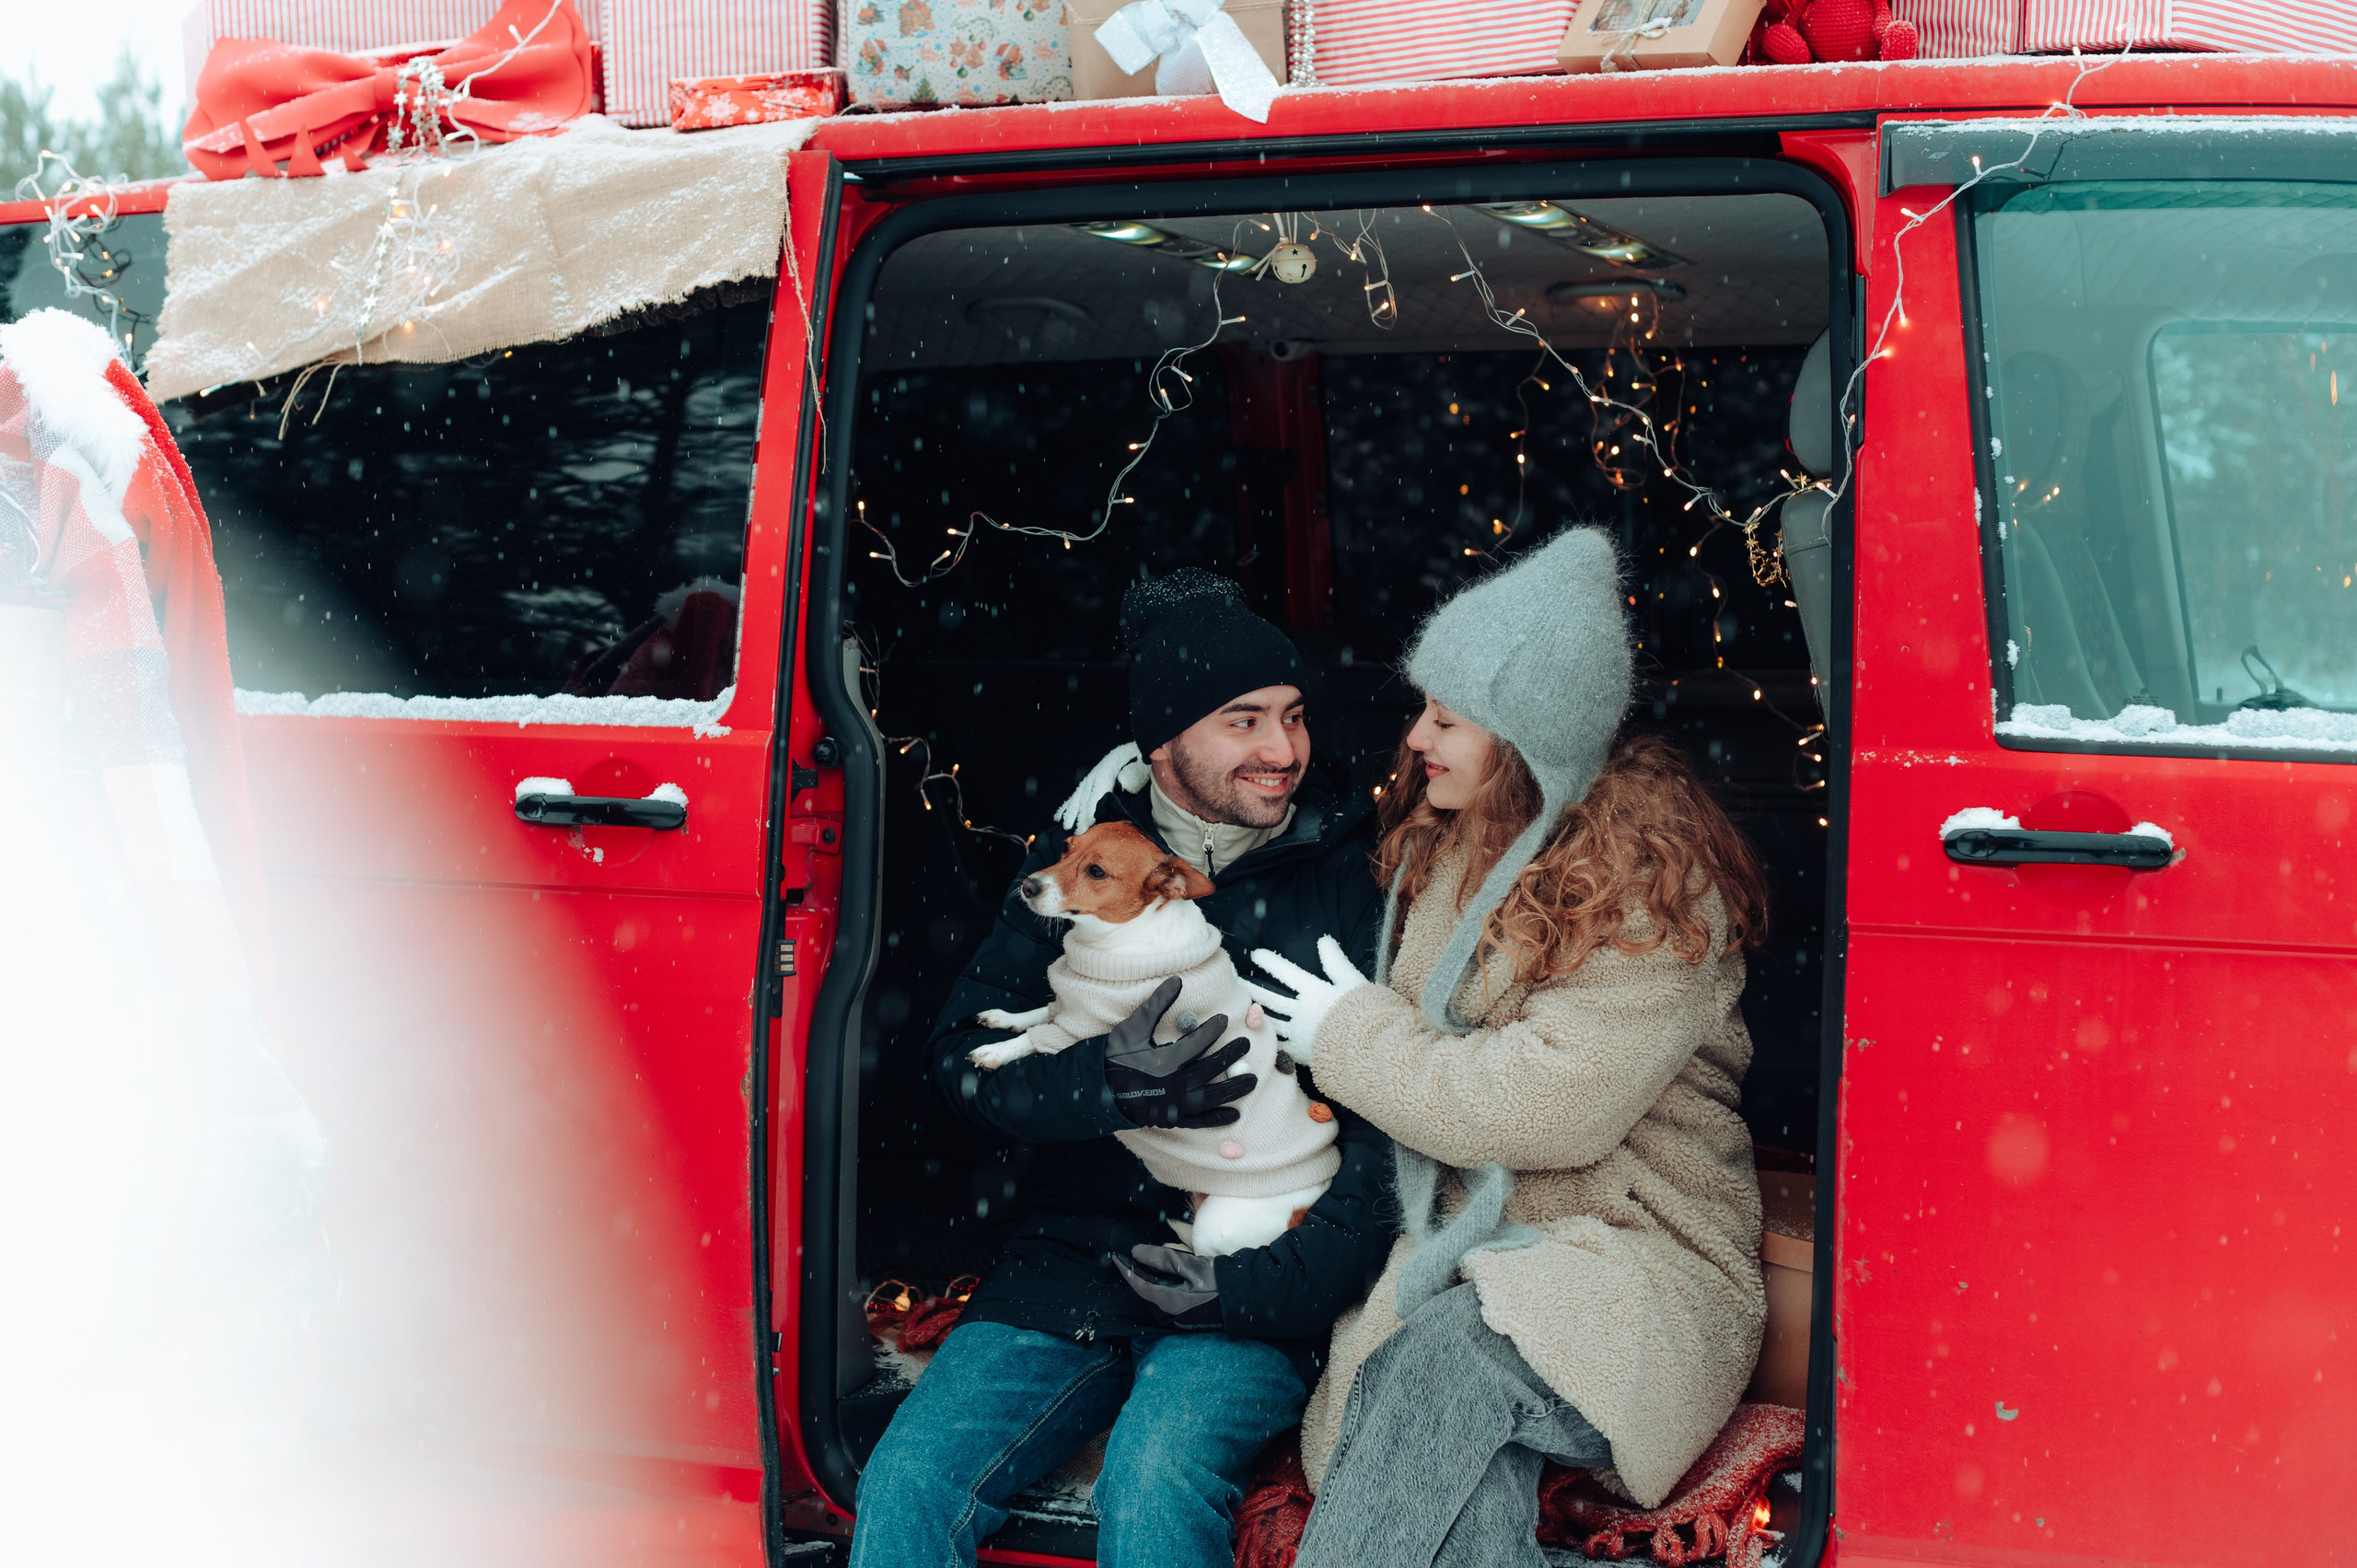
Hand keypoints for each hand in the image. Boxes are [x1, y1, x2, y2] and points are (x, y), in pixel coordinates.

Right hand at [1100, 976, 1256, 1129]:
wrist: (1097, 1090)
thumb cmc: (1115, 1055)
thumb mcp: (1133, 1027)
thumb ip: (1156, 1005)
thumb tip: (1178, 980)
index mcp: (1164, 1061)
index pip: (1198, 1043)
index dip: (1214, 1029)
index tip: (1225, 1019)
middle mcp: (1173, 1085)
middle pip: (1211, 1069)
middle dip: (1231, 1056)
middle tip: (1246, 1045)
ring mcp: (1174, 1105)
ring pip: (1212, 1097)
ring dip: (1234, 1089)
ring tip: (1253, 1079)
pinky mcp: (1172, 1119)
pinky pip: (1200, 1121)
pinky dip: (1218, 1118)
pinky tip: (1236, 1113)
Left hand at [1112, 1242, 1220, 1328]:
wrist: (1245, 1297)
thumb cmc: (1219, 1281)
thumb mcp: (1189, 1265)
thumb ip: (1161, 1258)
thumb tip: (1136, 1252)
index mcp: (1168, 1302)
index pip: (1139, 1285)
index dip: (1126, 1270)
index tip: (1116, 1257)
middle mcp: (1171, 1313)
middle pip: (1147, 1290)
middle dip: (1138, 1273)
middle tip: (1132, 1256)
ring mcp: (1179, 1315)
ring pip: (1157, 1294)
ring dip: (1151, 1278)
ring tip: (1147, 1262)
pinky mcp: (1187, 1314)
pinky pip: (1167, 1297)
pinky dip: (1162, 1284)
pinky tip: (1165, 1274)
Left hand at [1241, 936, 1371, 1067]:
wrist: (1368, 1049)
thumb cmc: (1365, 1013)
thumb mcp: (1353, 982)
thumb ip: (1336, 962)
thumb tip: (1324, 940)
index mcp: (1315, 992)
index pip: (1287, 973)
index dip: (1270, 962)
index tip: (1255, 954)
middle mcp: (1301, 1012)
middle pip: (1271, 998)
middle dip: (1252, 988)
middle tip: (1238, 982)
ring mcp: (1298, 1034)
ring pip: (1270, 1021)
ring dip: (1256, 1012)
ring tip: (1245, 1007)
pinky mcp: (1299, 1053)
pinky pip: (1278, 1044)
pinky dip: (1268, 1038)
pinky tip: (1259, 1035)